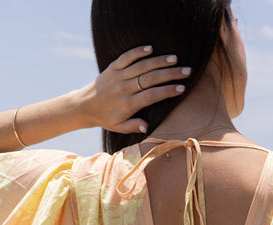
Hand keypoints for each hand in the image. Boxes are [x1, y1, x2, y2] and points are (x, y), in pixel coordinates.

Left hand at [76, 45, 190, 133]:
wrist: (85, 106)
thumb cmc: (106, 118)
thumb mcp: (119, 127)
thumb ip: (133, 126)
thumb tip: (147, 127)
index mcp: (128, 104)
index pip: (152, 95)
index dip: (168, 91)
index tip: (182, 88)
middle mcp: (124, 88)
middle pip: (151, 78)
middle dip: (170, 74)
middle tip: (186, 71)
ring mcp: (118, 76)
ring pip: (141, 66)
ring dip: (159, 61)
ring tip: (175, 59)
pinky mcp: (112, 67)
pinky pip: (126, 57)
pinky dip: (138, 51)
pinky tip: (151, 48)